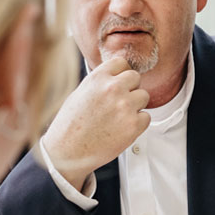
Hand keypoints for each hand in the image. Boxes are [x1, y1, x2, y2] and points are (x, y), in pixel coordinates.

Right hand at [39, 56, 149, 191]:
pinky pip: (146, 117)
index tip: (119, 82)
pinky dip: (138, 123)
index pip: (121, 62)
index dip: (121, 74)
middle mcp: (113, 88)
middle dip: (130, 88)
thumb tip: (115, 78)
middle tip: (119, 102)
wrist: (68, 152)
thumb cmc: (70, 125)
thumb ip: (100, 83)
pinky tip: (122, 128)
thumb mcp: (80, 93)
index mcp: (98, 78)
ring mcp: (125, 106)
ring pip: (144, 96)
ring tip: (119, 117)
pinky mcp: (133, 125)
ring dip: (135, 105)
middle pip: (136, 77)